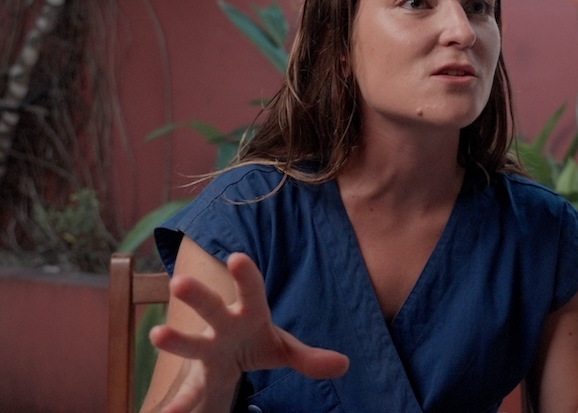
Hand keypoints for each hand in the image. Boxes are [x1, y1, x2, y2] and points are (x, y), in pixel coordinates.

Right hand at [149, 253, 348, 412]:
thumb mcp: (283, 349)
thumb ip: (309, 357)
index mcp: (249, 314)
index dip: (246, 275)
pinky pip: (188, 395)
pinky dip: (177, 407)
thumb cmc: (256, 341)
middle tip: (179, 280)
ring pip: (192, 344)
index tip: (237, 256)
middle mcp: (223, 327)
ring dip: (176, 340)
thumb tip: (343, 365)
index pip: (252, 291)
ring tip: (157, 335)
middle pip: (212, 309)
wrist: (227, 358)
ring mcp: (207, 351)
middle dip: (198, 296)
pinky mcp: (198, 379)